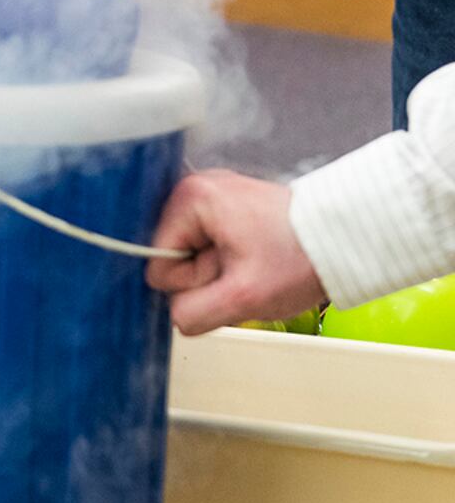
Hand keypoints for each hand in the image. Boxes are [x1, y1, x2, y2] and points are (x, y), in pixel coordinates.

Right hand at [145, 170, 323, 334]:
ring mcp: (211, 193)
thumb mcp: (243, 298)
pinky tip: (251, 255)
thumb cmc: (301, 258)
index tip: (227, 274)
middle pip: (172, 256)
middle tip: (244, 270)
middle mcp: (194, 186)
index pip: (157, 264)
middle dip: (206, 274)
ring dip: (217, 268)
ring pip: (190, 252)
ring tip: (252, 261)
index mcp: (189, 197)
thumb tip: (174, 316)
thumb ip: (194, 313)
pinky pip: (206, 243)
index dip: (193, 282)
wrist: (345, 238)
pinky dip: (226, 257)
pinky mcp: (226, 203)